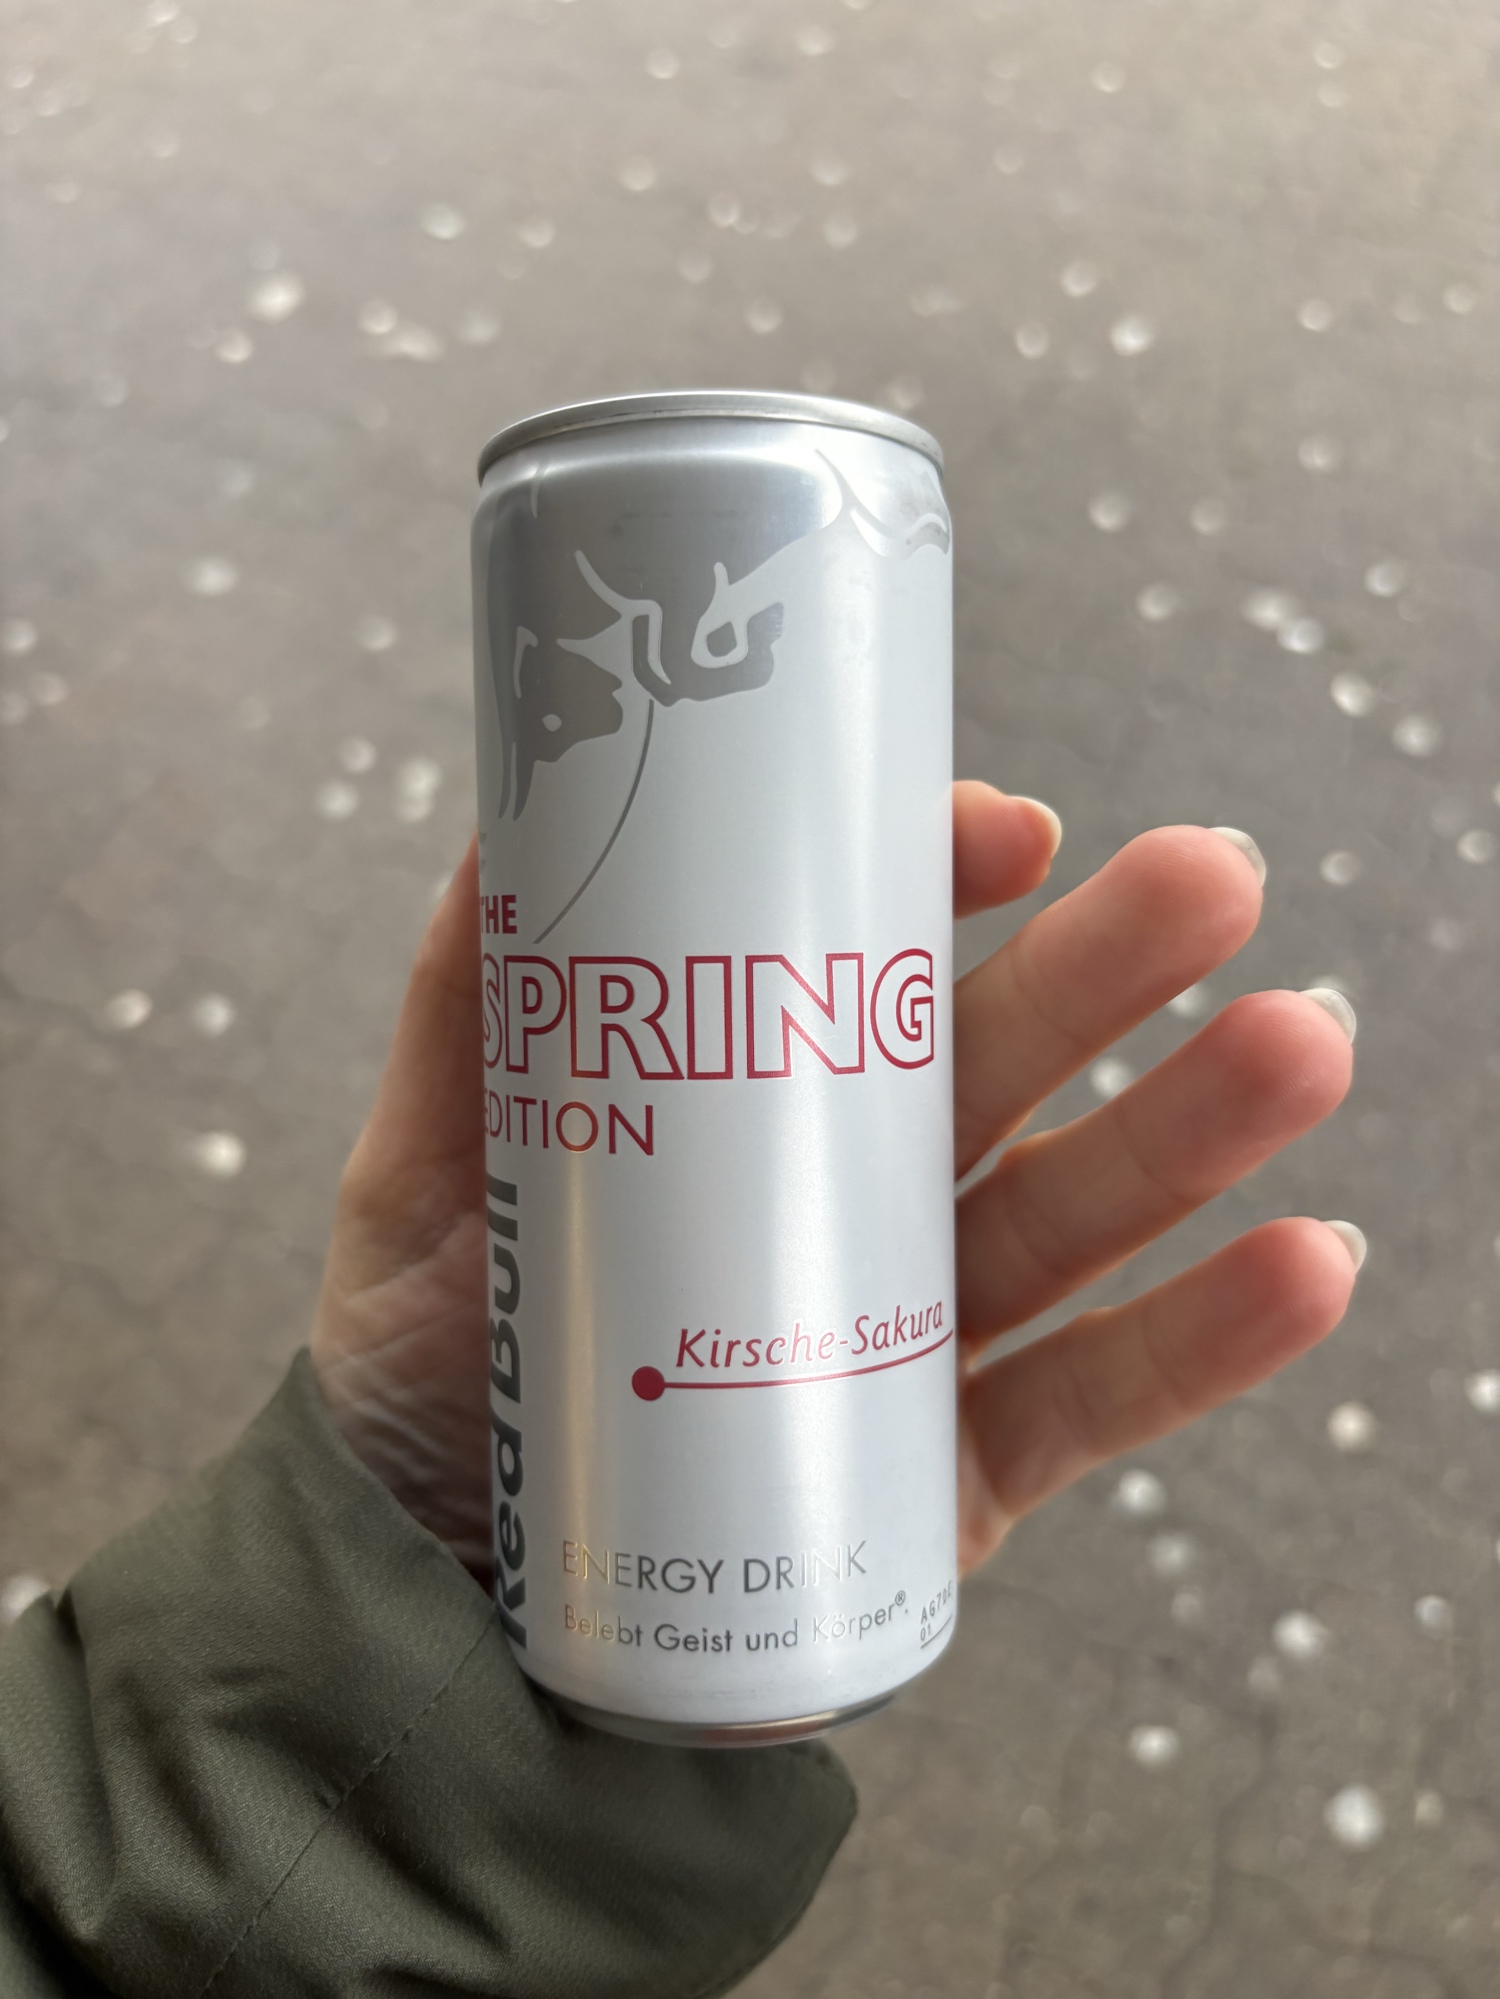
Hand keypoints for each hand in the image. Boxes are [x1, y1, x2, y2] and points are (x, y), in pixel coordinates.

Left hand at [311, 787, 1357, 1581]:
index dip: (942, 895)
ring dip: (1193, 1127)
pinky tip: (1305, 1262)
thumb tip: (508, 825)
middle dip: (1107, 974)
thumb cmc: (428, 1381)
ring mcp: (916, 1338)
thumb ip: (469, 1015)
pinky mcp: (956, 1479)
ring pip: (1071, 1212)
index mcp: (751, 1119)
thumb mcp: (424, 1176)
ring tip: (1297, 1046)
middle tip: (1209, 881)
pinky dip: (1202, 1338)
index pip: (864, 984)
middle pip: (995, 1074)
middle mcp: (851, 1209)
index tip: (1009, 834)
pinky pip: (1092, 1400)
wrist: (433, 1617)